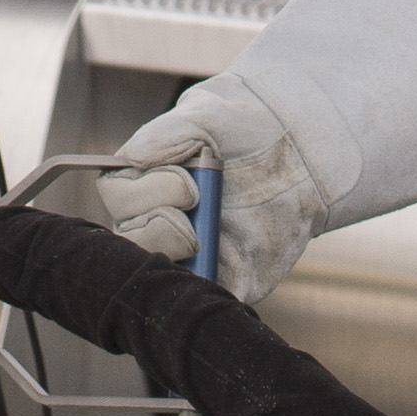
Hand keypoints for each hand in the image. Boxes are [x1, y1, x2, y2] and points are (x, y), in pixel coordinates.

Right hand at [98, 73, 325, 300]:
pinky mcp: (219, 279)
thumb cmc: (245, 130)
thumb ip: (162, 137)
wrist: (298, 153)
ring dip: (176, 256)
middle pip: (130, 238)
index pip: (118, 196)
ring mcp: (187, 251)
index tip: (189, 187)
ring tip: (207, 239)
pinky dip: (202, 288)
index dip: (144, 195)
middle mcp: (159, 217)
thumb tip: (132, 160)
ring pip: (155, 273)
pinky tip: (219, 267)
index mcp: (146, 179)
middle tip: (197, 215)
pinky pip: (198, 297)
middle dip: (159, 229)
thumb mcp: (203, 118)